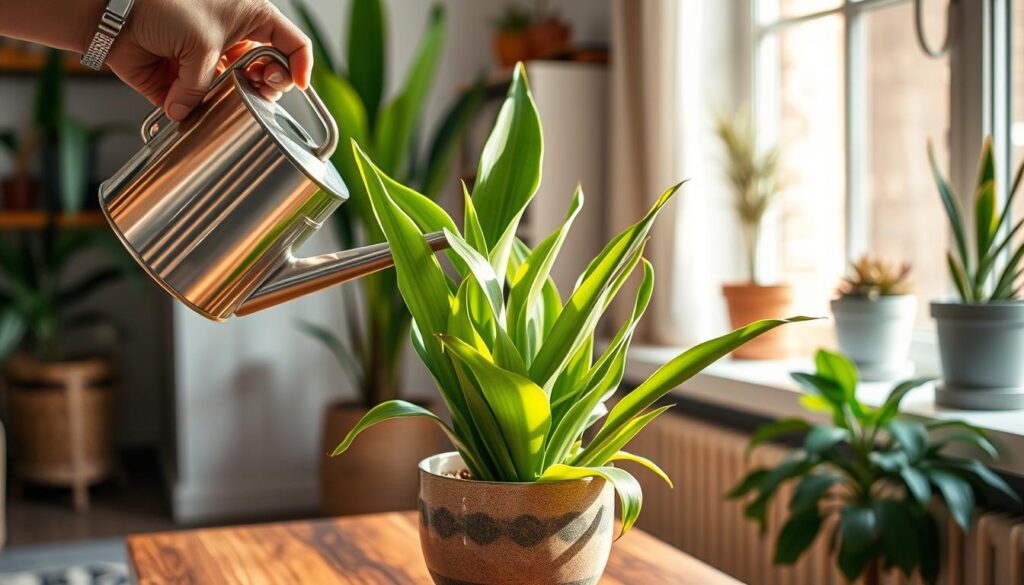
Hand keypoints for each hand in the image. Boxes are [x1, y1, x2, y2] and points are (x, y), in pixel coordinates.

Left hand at [105, 0, 312, 120]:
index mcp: (251, 17)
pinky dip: (196, 112)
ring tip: (230, 101)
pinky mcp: (184, 79)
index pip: (292, 42)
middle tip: (262, 90)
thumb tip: (190, 113)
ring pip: (236, 92)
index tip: (299, 86)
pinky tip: (193, 111)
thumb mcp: (204, 44)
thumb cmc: (162, 6)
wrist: (113, 13)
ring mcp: (210, 61)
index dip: (301, 65)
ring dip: (236, 102)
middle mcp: (234, 40)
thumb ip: (208, 86)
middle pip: (270, 71)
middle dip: (269, 86)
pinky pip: (198, 104)